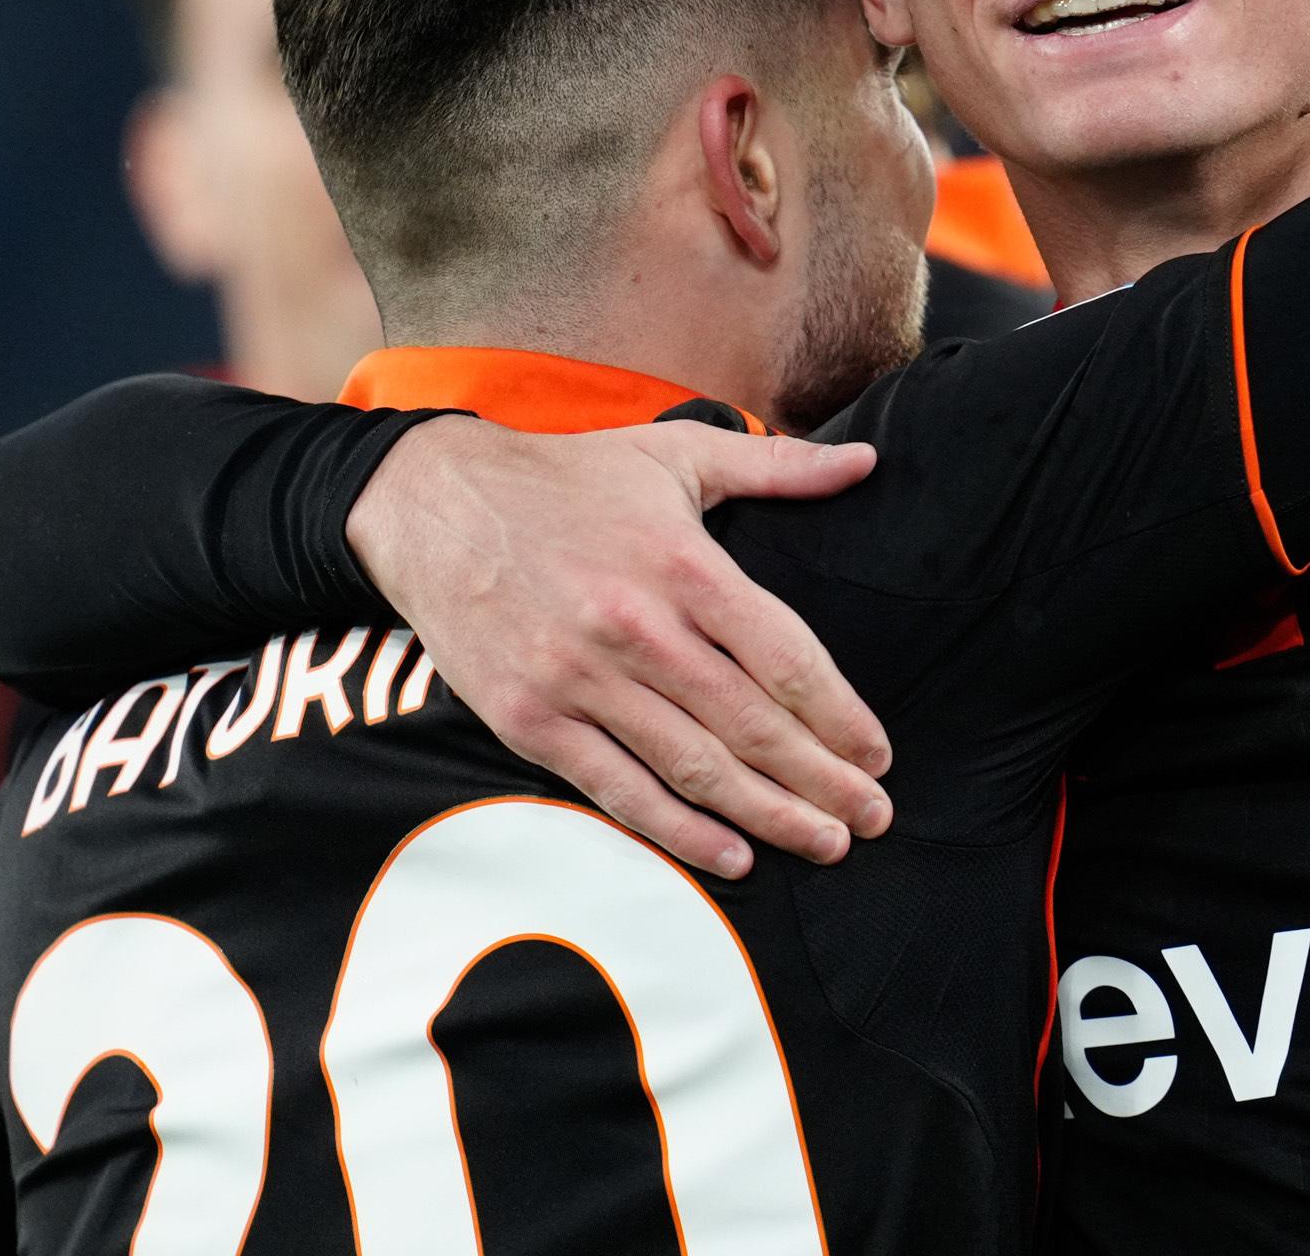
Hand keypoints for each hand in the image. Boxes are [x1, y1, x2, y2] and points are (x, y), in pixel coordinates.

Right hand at [346, 415, 891, 877]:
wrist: (431, 503)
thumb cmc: (568, 477)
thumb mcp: (676, 452)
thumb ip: (779, 466)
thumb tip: (867, 464)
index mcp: (684, 564)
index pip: (786, 658)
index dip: (840, 715)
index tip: (878, 755)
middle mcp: (637, 629)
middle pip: (752, 724)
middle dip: (823, 780)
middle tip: (874, 818)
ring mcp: (580, 681)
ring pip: (694, 766)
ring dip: (769, 815)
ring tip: (826, 843)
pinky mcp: (530, 720)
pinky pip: (618, 789)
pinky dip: (680, 830)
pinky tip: (734, 857)